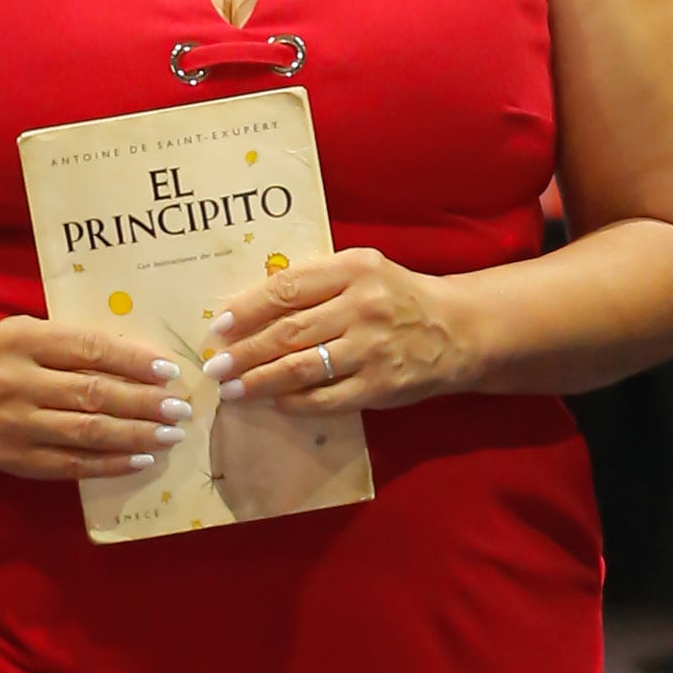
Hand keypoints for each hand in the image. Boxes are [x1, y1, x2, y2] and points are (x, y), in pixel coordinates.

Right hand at [0, 312, 186, 481]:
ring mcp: (17, 425)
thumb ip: (74, 343)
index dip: (133, 360)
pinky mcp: (19, 460)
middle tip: (180, 408)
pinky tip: (142, 459)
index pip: (88, 349)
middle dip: (144, 402)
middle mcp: (18, 383)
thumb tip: (143, 360)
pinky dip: (112, 464)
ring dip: (136, 434)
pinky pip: (73, 464)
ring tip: (171, 434)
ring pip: (87, 432)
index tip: (169, 370)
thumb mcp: (27, 333)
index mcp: (22, 340)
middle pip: (93, 393)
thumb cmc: (0, 357)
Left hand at [206, 248, 475, 413]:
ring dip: (260, 381)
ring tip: (232, 390)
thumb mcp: (362, 273)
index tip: (220, 327)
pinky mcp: (380, 385)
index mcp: (354, 269)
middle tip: (215, 367)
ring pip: (302, 367)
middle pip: (289, 332)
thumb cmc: (396, 299)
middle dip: (245, 352)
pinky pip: (326, 399)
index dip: (248, 309)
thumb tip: (250, 308)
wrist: (457, 329)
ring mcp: (372, 349)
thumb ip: (316, 284)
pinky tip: (274, 403)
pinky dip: (294, 403)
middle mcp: (363, 306)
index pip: (288, 288)